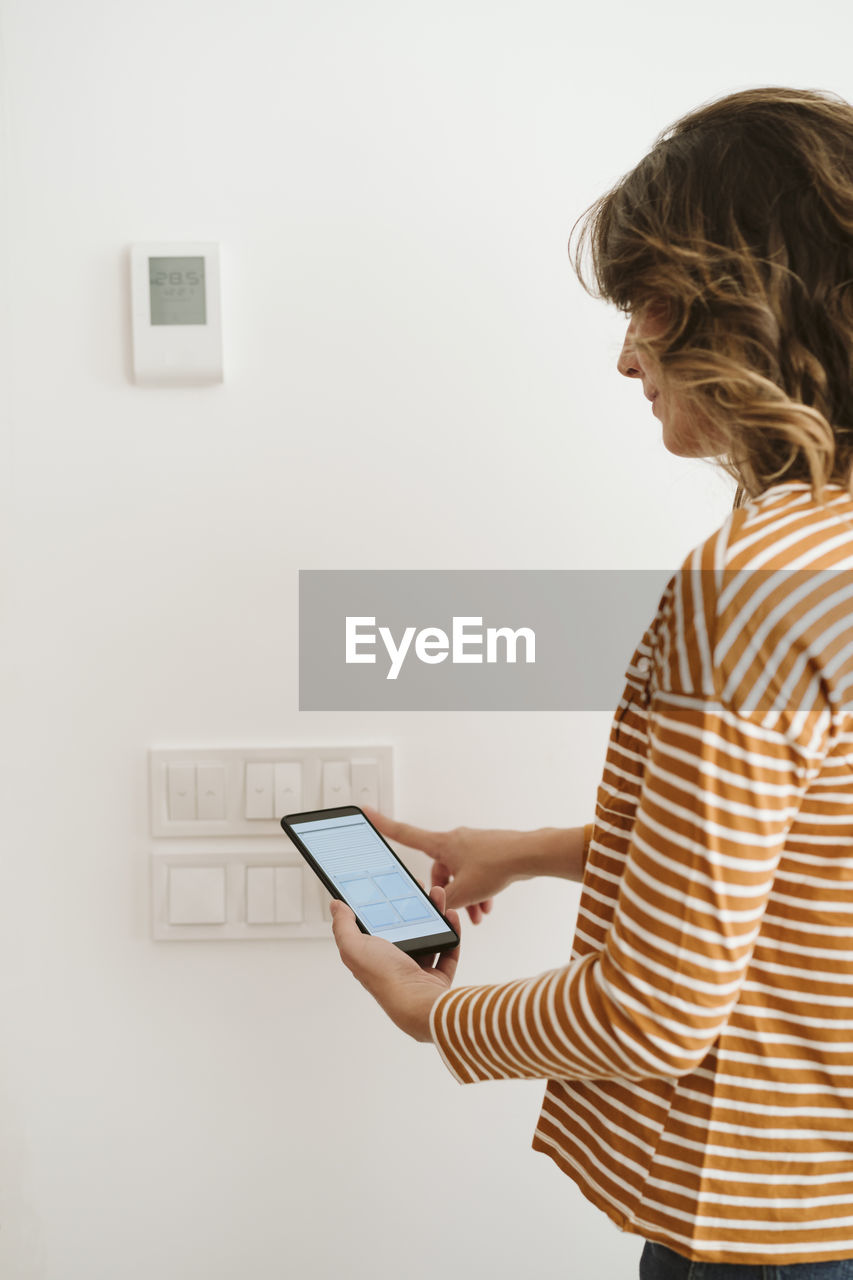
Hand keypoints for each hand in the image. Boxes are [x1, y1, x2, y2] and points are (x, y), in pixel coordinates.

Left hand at [329, 885, 460, 1041]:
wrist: (418, 1004)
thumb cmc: (385, 978)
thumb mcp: (354, 947)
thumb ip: (343, 926)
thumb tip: (336, 905)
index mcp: (373, 957)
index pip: (377, 926)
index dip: (383, 905)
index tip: (392, 886)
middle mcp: (394, 965)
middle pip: (405, 929)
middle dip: (413, 906)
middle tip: (419, 887)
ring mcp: (418, 972)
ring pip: (428, 936)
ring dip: (435, 914)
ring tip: (438, 894)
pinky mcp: (438, 977)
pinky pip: (448, 950)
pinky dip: (452, 932)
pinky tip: (451, 915)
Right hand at [361, 805, 525, 923]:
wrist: (529, 855)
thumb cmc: (497, 866)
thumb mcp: (464, 892)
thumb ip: (446, 902)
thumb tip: (440, 906)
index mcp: (441, 844)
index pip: (404, 833)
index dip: (383, 824)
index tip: (366, 810)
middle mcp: (454, 840)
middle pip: (438, 870)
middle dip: (446, 892)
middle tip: (457, 910)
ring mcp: (471, 845)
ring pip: (460, 874)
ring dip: (466, 896)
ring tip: (477, 915)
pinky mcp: (487, 852)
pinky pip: (475, 873)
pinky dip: (478, 890)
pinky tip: (487, 907)